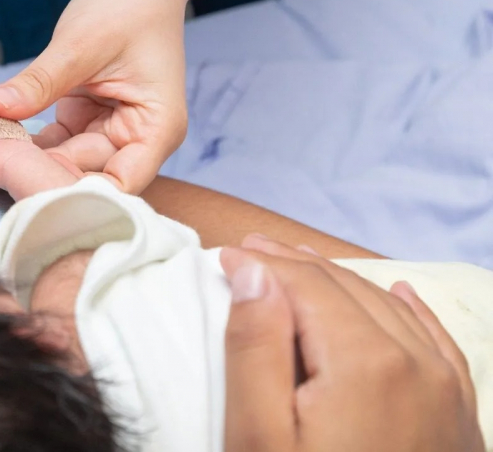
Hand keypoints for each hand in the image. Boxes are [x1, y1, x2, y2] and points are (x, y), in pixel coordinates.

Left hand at [0, 0, 188, 194]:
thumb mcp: (82, 43)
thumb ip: (40, 82)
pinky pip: (51, 146)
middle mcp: (135, 143)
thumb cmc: (130, 6)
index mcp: (155, 130)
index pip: (116, 186)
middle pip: (83, 179)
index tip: (20, 183)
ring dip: (20, 162)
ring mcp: (109, 136)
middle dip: (31, 176)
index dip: (71, 194)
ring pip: (60, 166)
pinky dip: (21, 143)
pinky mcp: (84, 125)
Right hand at [221, 236, 484, 451]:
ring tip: (299, 267)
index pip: (304, 284)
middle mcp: (416, 362)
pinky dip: (409, 311)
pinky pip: (437, 341)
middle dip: (293, 265)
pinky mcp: (461, 417)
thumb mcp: (259, 438)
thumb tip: (253, 273)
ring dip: (339, 281)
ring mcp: (447, 390)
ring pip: (389, 306)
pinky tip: (399, 297)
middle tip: (251, 252)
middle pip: (345, 288)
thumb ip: (255, 350)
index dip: (261, 263)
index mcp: (364, 360)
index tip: (224, 255)